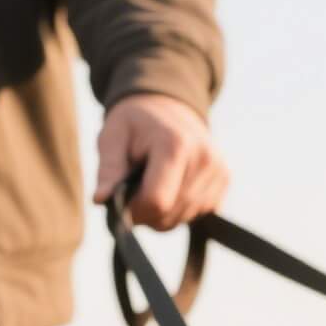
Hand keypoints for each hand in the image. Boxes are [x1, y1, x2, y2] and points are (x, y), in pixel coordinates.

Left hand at [92, 92, 227, 229]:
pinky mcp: (225, 179)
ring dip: (163, 212)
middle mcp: (203, 158)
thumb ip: (108, 169)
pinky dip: (181, 208)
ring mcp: (218, 170)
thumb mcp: (112, 137)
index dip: (134, 210)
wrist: (167, 106)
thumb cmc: (135, 124)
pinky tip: (173, 185)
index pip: (156, 202)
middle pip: (169, 214)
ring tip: (154, 184)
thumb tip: (101, 200)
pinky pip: (198, 214)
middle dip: (147, 212)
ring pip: (183, 218)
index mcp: (175, 145)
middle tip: (135, 188)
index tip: (122, 200)